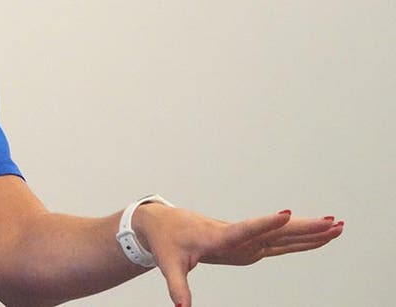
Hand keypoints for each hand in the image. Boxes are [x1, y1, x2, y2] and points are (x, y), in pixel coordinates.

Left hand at [134, 205, 343, 306]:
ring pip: (282, 234)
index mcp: (218, 239)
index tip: (287, 213)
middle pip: (275, 231)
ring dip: (309, 230)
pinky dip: (300, 238)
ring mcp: (245, 238)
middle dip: (304, 228)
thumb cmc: (167, 242)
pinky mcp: (248, 241)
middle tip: (332, 222)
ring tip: (337, 225)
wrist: (162, 223)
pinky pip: (279, 240)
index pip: (244, 230)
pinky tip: (319, 235)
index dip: (264, 224)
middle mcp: (237, 236)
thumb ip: (178, 286)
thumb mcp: (169, 265)